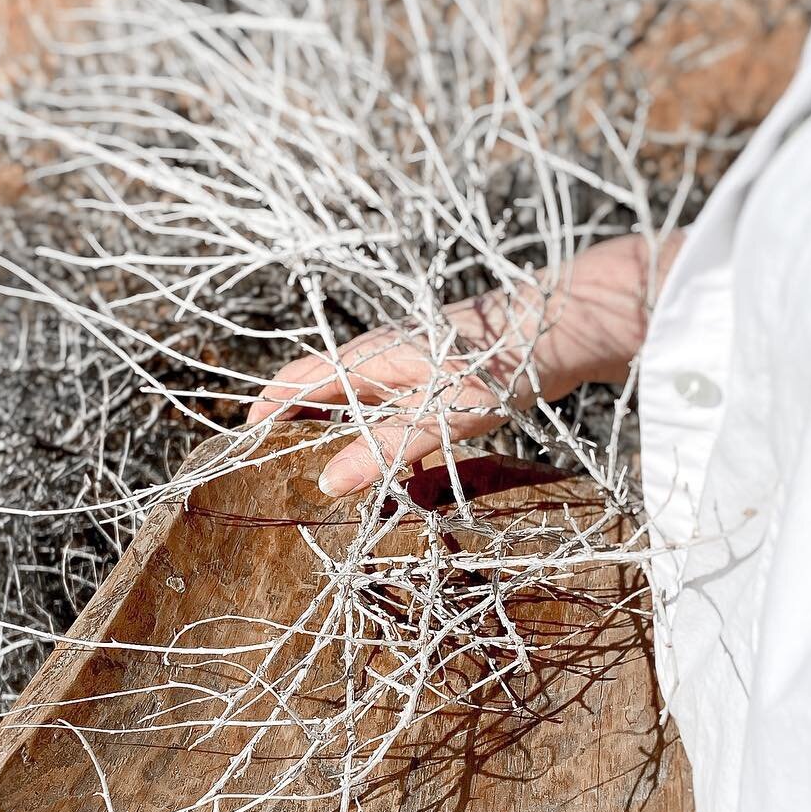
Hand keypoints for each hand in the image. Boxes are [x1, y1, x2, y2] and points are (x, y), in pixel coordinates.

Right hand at [248, 232, 681, 496]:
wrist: (566, 328)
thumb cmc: (502, 364)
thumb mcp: (440, 416)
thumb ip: (384, 450)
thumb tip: (328, 482)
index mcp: (372, 357)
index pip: (300, 379)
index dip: (268, 408)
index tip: (244, 441)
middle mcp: (385, 357)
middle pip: (325, 392)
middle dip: (298, 428)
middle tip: (278, 470)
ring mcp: (413, 365)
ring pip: (362, 405)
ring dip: (344, 438)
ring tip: (332, 480)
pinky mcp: (442, 376)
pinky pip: (398, 412)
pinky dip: (388, 442)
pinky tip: (404, 476)